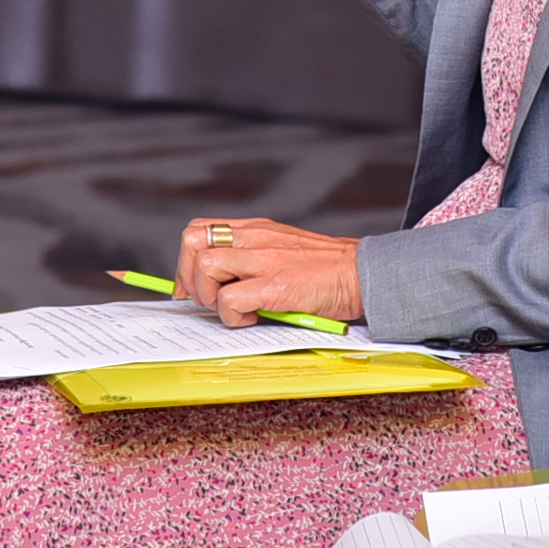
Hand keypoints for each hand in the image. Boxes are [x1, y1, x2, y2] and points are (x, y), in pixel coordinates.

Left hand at [174, 216, 365, 326]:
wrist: (363, 274)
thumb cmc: (327, 269)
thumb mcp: (284, 248)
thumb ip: (253, 257)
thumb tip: (220, 283)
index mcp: (257, 229)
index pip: (199, 229)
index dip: (185, 261)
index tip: (189, 287)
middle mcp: (256, 237)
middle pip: (192, 241)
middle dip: (190, 277)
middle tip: (209, 300)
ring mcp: (266, 259)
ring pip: (206, 267)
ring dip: (211, 297)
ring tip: (236, 309)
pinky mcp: (277, 285)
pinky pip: (231, 301)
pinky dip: (234, 317)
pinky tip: (255, 318)